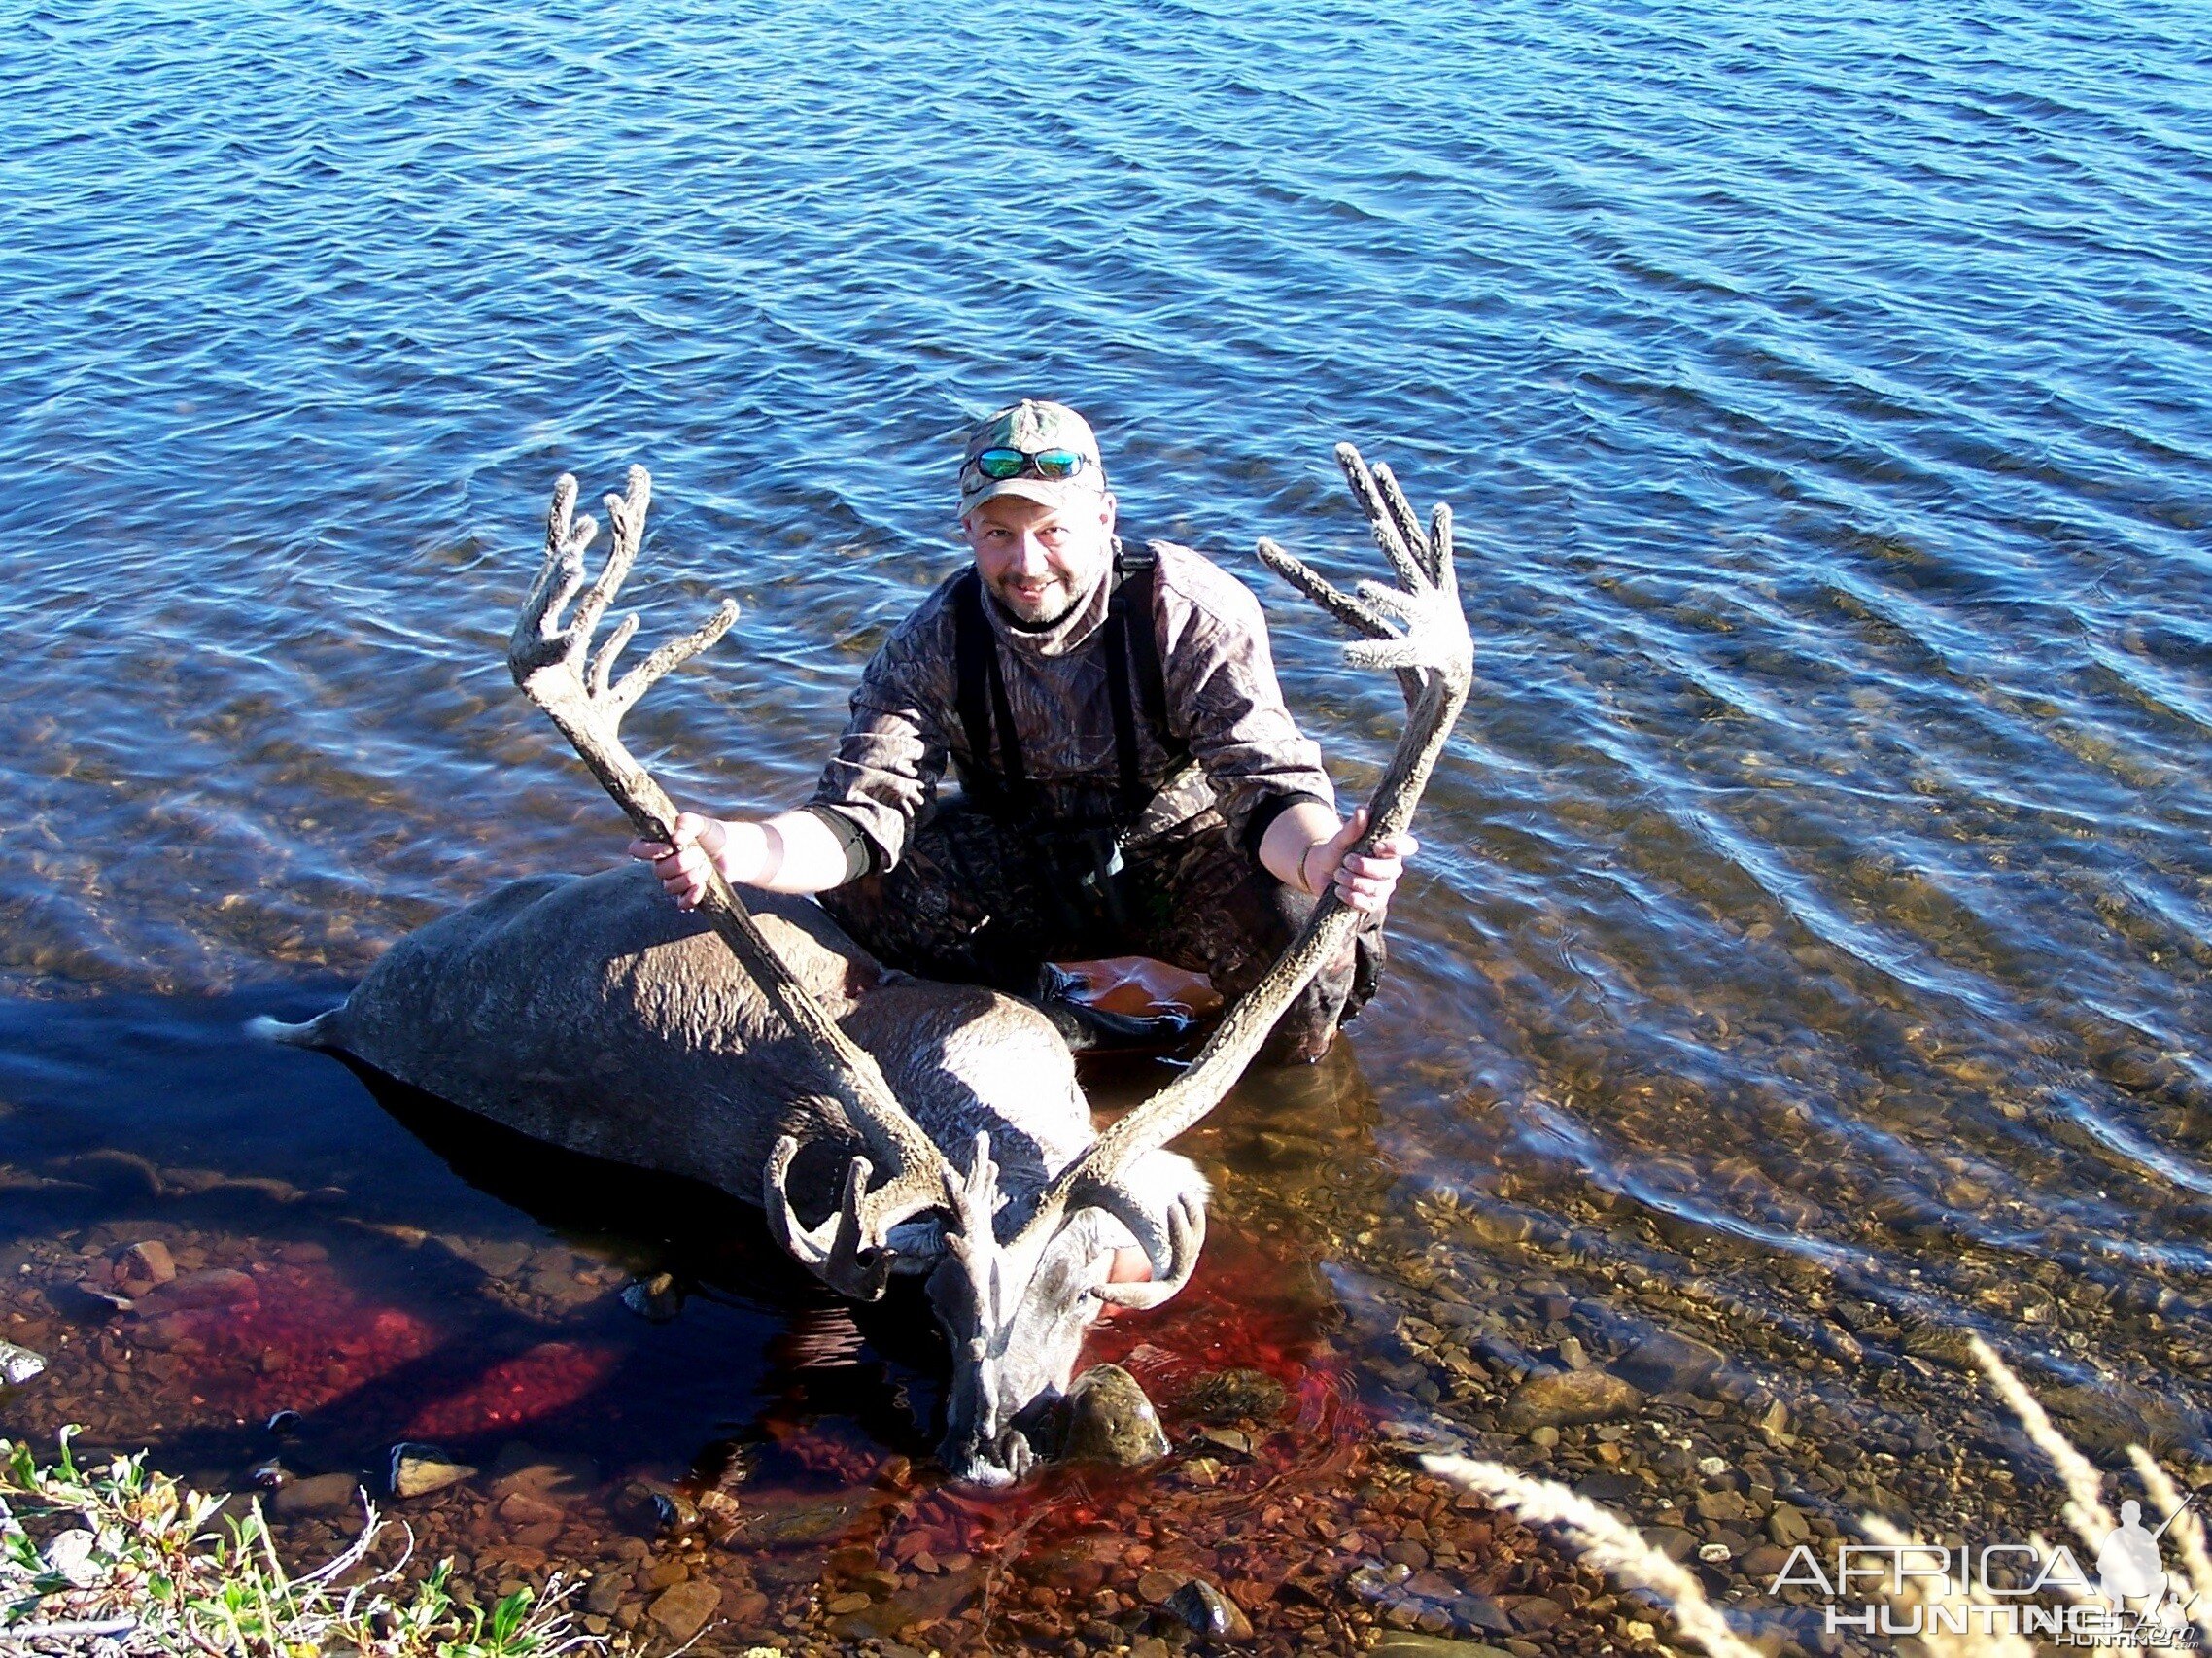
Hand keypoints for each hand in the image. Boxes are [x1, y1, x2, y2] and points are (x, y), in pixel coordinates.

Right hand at [628, 811, 728, 909]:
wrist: (736, 850)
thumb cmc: (714, 834)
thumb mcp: (702, 823)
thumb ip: (688, 823)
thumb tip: (676, 837)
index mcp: (660, 844)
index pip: (637, 849)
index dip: (648, 851)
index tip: (669, 848)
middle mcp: (663, 864)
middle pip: (658, 871)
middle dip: (681, 863)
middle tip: (699, 853)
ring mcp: (675, 881)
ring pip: (669, 887)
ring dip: (690, 876)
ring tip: (706, 865)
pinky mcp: (689, 895)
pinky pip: (682, 903)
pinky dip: (692, 896)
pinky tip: (702, 885)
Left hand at [1299, 807, 1417, 915]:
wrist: (1319, 871)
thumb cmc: (1335, 851)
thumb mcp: (1341, 839)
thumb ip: (1352, 827)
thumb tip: (1363, 810)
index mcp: (1389, 847)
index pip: (1409, 846)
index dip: (1398, 847)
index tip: (1377, 847)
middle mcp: (1391, 868)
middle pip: (1391, 870)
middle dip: (1366, 866)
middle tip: (1346, 861)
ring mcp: (1384, 887)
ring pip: (1378, 888)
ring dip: (1355, 881)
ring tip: (1338, 874)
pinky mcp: (1373, 903)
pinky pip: (1370, 905)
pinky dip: (1353, 898)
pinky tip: (1339, 890)